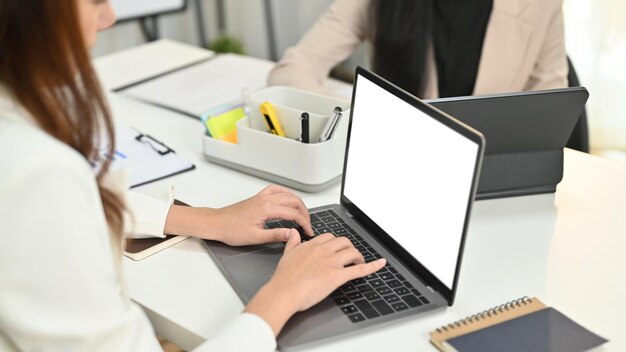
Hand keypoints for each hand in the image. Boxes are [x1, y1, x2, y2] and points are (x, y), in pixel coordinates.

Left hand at [164, 185, 312, 244]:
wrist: (217, 223)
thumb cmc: (231, 230)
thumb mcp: (255, 237)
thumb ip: (276, 235)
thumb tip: (292, 234)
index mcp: (267, 209)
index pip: (294, 213)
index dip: (304, 223)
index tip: (308, 231)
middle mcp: (266, 199)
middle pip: (294, 201)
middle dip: (305, 213)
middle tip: (308, 224)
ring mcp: (262, 197)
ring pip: (287, 194)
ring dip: (298, 203)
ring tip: (302, 214)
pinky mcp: (258, 197)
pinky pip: (276, 190)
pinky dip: (286, 194)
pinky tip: (288, 200)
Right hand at [244, 230, 386, 335]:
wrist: (284, 292)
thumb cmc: (283, 278)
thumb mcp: (286, 255)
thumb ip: (292, 242)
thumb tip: (294, 233)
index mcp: (312, 245)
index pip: (329, 237)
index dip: (335, 243)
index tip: (336, 249)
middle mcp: (323, 251)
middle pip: (343, 241)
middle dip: (348, 247)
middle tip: (349, 256)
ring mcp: (332, 263)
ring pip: (352, 251)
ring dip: (358, 256)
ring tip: (358, 262)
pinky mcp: (338, 276)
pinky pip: (359, 269)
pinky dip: (373, 266)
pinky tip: (380, 264)